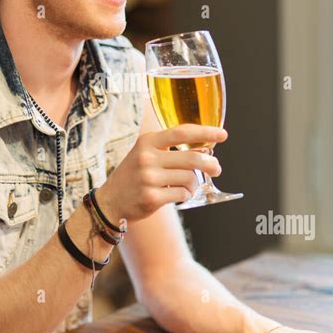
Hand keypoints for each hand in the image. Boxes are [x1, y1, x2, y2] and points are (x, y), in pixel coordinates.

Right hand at [97, 123, 227, 223]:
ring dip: (194, 183)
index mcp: (147, 141)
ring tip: (187, 185)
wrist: (110, 200)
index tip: (222, 134)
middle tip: (217, 168)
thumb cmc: (134, 175)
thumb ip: (170, 149)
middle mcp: (147, 158)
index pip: (182, 132)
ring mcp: (149, 178)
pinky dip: (185, 195)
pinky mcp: (151, 197)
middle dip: (210, 164)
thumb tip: (206, 149)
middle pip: (191, 158)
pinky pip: (182, 194)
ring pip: (189, 178)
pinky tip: (177, 194)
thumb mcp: (146, 154)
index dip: (205, 132)